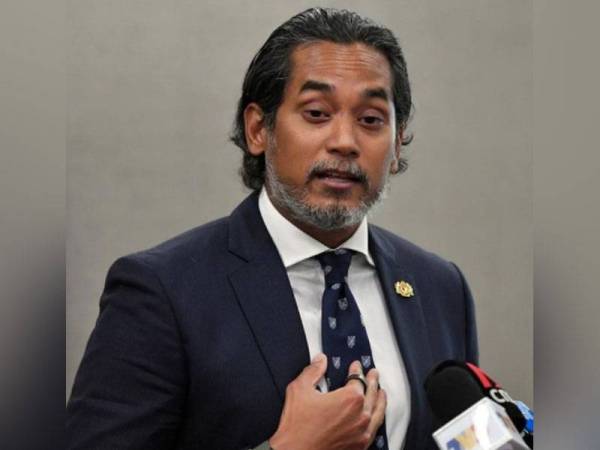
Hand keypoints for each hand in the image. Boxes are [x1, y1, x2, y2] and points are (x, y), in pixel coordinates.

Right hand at [268, 354, 386, 449]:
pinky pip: (374, 430)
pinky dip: (377, 420)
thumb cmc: (297, 425)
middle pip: (371, 394)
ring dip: (380, 400)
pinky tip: (375, 417)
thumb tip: (321, 360)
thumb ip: (313, 370)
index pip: (358, 379)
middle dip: (372, 382)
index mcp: (350, 398)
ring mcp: (362, 432)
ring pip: (377, 412)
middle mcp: (361, 415)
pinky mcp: (360, 446)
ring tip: (381, 393)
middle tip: (373, 374)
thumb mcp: (300, 389)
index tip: (356, 366)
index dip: (356, 370)